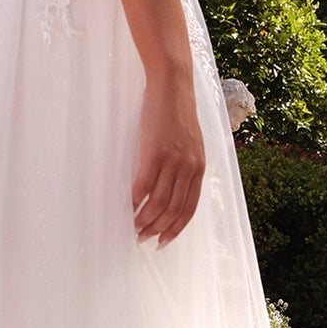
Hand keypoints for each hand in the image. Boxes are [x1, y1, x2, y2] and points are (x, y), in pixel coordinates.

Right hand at [132, 69, 205, 248]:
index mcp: (198, 168)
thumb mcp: (190, 143)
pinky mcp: (154, 152)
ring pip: (158, 203)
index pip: (189, 209)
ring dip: (144, 220)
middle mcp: (188, 168)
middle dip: (157, 229)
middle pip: (173, 210)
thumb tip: (172, 188)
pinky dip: (134, 201)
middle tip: (142, 238)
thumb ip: (185, 166)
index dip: (176, 229)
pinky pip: (142, 185)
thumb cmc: (177, 113)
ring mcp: (172, 161)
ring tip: (133, 227)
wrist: (173, 86)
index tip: (163, 241)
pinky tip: (127, 207)